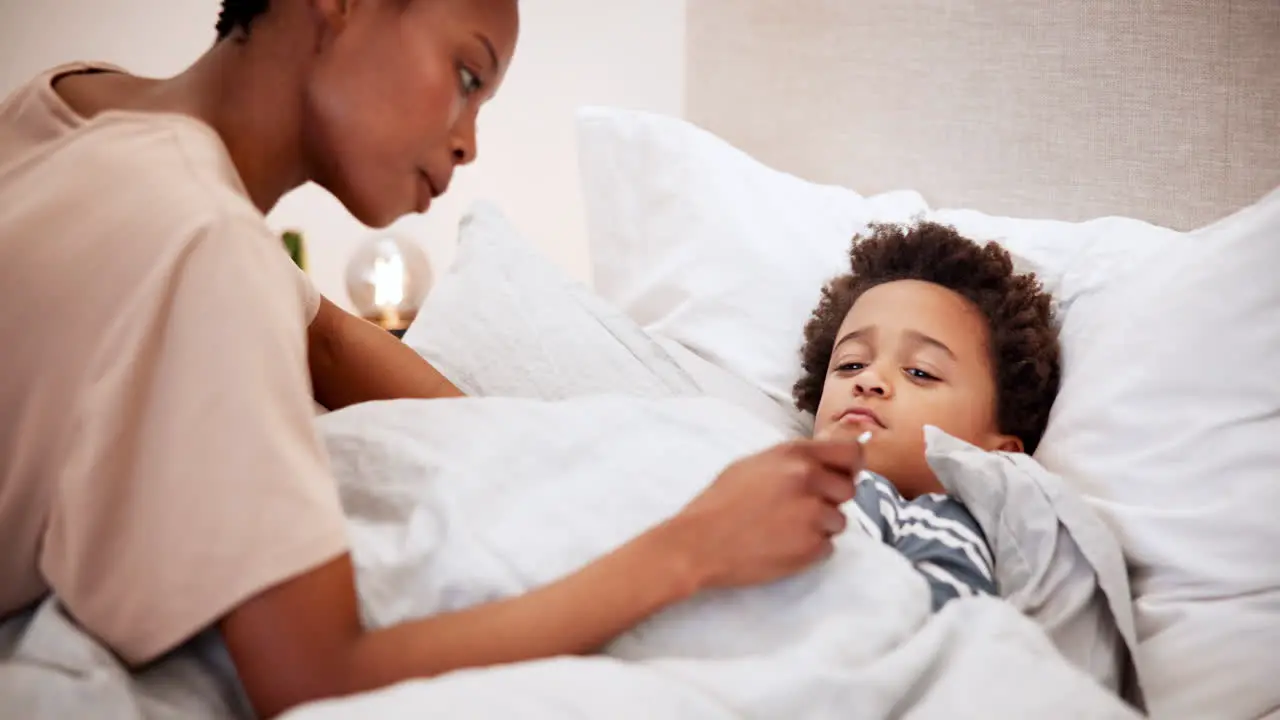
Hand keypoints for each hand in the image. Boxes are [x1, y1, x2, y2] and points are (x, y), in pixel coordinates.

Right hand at [660, 438, 863, 590]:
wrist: (699, 543)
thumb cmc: (720, 502)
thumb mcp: (754, 464)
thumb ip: (793, 460)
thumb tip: (824, 460)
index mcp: (795, 454)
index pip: (851, 452)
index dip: (851, 466)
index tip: (844, 475)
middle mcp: (810, 479)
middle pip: (848, 489)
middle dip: (831, 500)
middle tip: (801, 508)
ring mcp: (813, 514)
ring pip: (839, 521)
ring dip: (819, 527)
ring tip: (785, 529)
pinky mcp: (812, 547)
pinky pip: (827, 547)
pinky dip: (810, 549)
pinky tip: (782, 546)